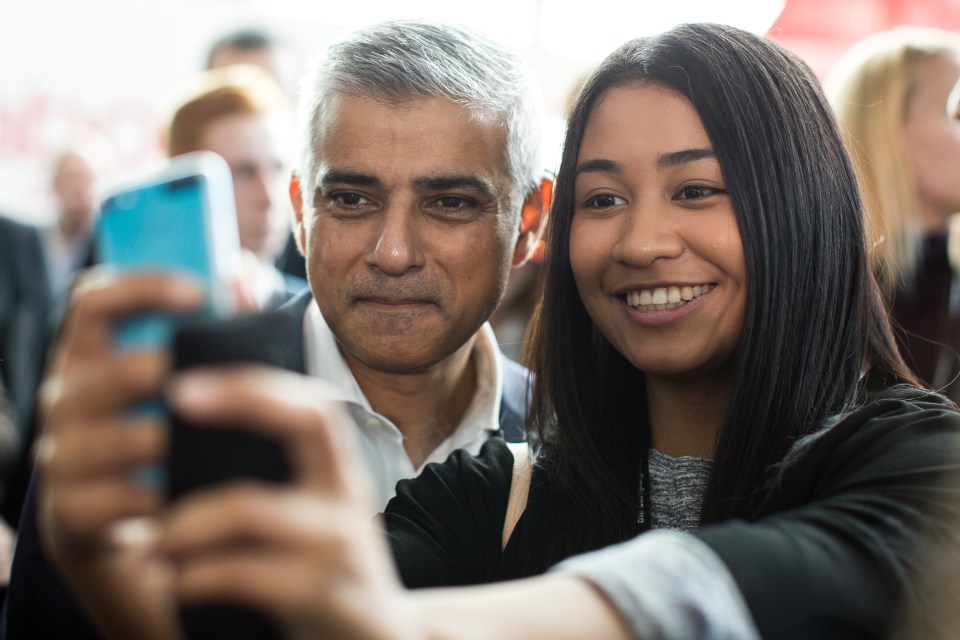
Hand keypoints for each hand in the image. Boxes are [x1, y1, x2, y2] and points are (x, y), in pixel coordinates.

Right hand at [35, 270, 204, 639]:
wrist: (133, 522)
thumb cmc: (170, 425)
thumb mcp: (185, 373)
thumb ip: (218, 321)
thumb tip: (242, 274)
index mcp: (87, 353)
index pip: (91, 300)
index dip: (140, 287)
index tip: (198, 291)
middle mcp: (63, 398)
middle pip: (106, 373)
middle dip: (160, 372)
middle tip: (213, 379)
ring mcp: (61, 456)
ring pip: (114, 440)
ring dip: (167, 439)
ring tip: (214, 439)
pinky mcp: (70, 512)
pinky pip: (117, 502)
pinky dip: (162, 498)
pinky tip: (198, 492)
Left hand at [161, 367, 419, 639]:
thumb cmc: (329, 576)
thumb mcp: (317, 522)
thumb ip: (274, 487)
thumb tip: (173, 462)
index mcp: (341, 473)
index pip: (313, 405)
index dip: (256, 385)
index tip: (188, 383)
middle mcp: (347, 496)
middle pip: (304, 425)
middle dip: (239, 402)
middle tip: (176, 401)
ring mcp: (338, 544)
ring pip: (249, 508)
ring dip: (181, 522)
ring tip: (146, 543)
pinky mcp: (321, 594)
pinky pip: (241, 573)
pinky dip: (192, 576)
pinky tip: (173, 581)